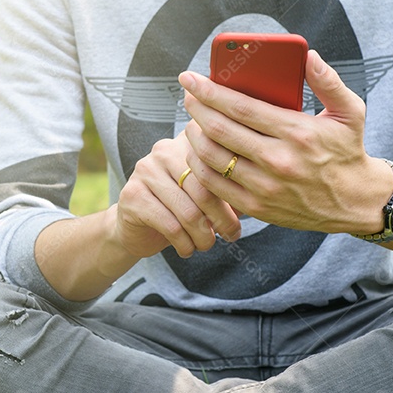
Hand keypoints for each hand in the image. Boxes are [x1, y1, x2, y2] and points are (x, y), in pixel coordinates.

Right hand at [113, 132, 241, 258]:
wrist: (136, 228)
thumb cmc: (181, 208)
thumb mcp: (209, 196)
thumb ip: (231, 189)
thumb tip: (260, 197)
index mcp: (188, 142)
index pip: (220, 162)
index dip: (236, 190)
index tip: (249, 211)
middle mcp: (164, 150)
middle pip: (205, 187)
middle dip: (222, 218)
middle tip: (232, 236)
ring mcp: (145, 170)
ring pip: (187, 210)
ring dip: (203, 236)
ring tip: (207, 245)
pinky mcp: (132, 195)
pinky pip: (169, 224)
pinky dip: (184, 243)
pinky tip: (187, 250)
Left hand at [178, 50, 391, 233]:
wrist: (355, 202)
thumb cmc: (348, 151)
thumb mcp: (350, 112)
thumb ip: (329, 82)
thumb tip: (309, 56)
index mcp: (297, 132)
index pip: (241, 107)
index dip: (210, 91)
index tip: (191, 78)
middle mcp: (278, 160)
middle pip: (220, 129)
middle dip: (196, 108)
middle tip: (187, 94)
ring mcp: (265, 186)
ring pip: (212, 158)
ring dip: (195, 136)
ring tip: (192, 121)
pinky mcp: (257, 207)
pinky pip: (215, 185)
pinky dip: (200, 165)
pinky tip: (199, 151)